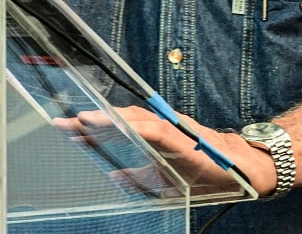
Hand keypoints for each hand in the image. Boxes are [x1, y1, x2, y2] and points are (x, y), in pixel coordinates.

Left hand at [56, 106, 276, 195]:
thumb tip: (114, 178)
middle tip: (62, 123)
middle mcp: (158, 128)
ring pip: (132, 118)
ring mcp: (169, 127)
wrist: (239, 170)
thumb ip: (138, 178)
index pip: (116, 129)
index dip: (92, 129)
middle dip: (90, 122)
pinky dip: (130, 124)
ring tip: (81, 120)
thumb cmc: (204, 172)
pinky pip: (152, 127)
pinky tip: (113, 123)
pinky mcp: (180, 133)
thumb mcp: (162, 182)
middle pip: (119, 120)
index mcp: (151, 139)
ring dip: (106, 119)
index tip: (67, 130)